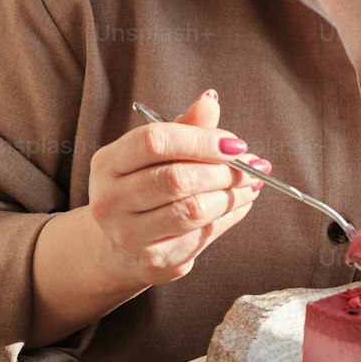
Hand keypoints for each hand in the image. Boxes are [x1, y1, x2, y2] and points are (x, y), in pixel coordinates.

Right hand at [86, 90, 268, 287]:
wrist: (115, 247)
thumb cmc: (141, 189)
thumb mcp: (152, 155)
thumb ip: (183, 128)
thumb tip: (210, 100)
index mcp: (108, 163)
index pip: (154, 142)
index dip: (201, 140)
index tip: (235, 143)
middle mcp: (111, 200)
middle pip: (177, 179)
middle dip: (223, 170)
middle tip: (252, 165)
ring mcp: (129, 235)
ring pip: (192, 211)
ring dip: (232, 195)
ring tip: (252, 184)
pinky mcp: (154, 261)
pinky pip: (202, 236)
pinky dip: (230, 217)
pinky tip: (240, 204)